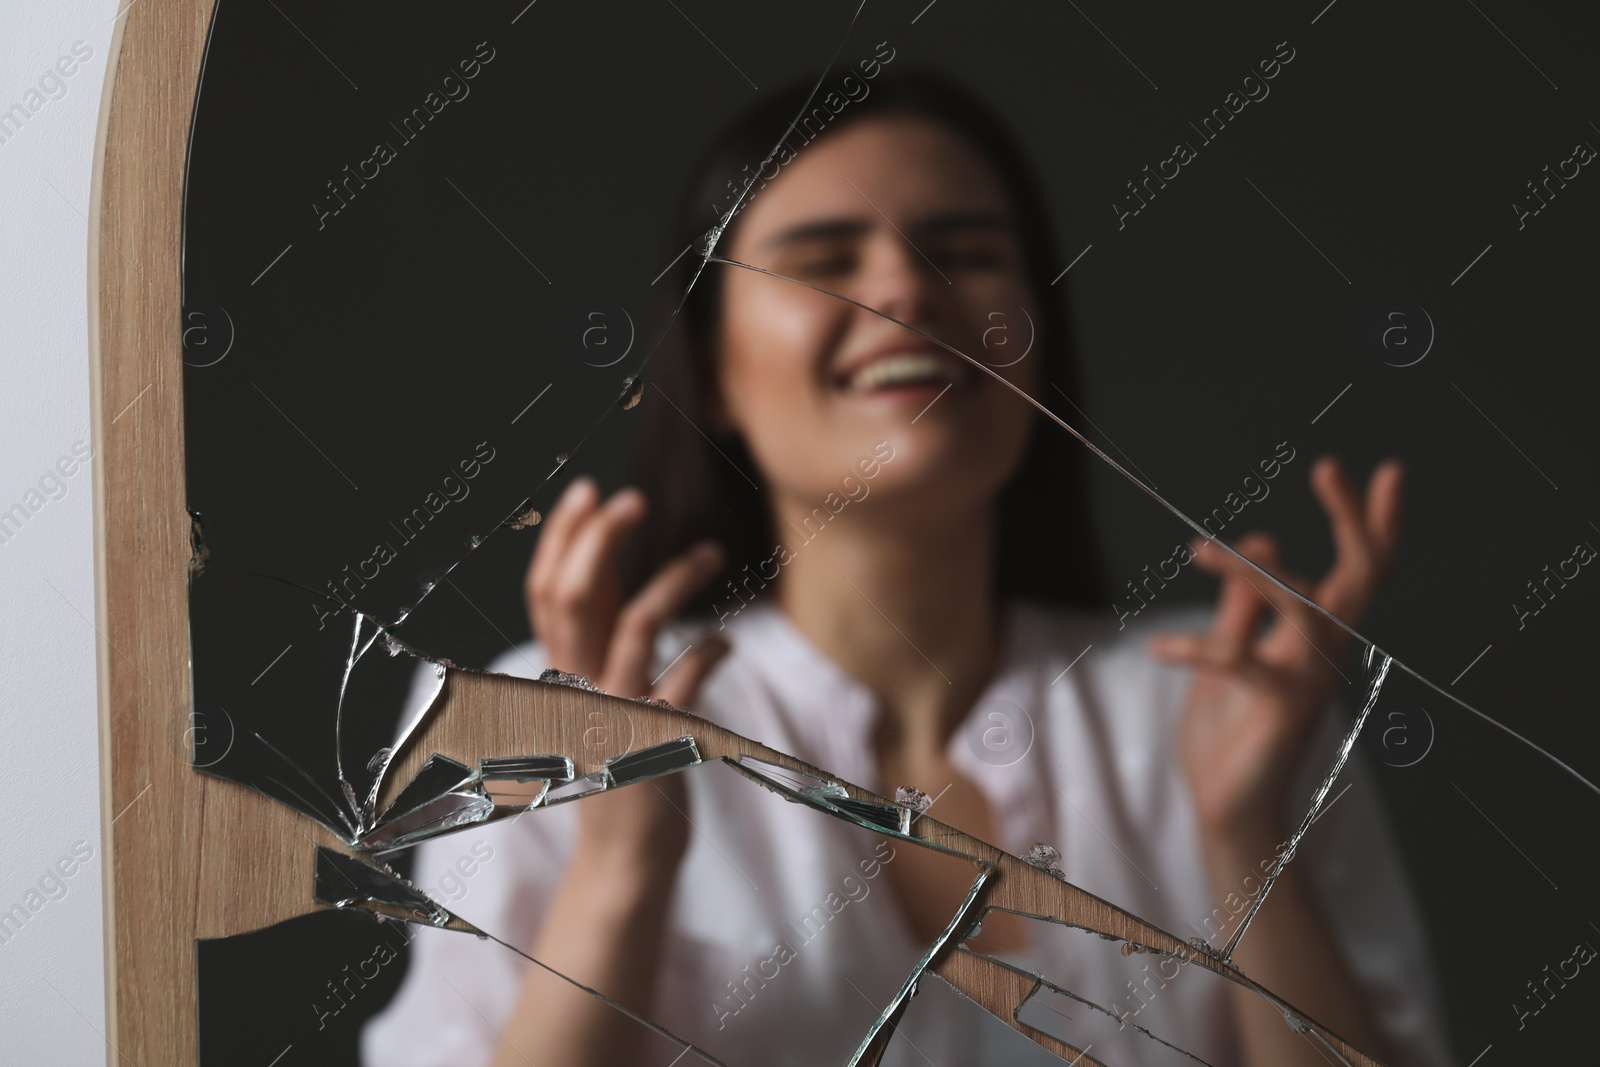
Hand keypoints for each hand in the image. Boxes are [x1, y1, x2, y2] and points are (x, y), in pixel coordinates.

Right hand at [525, 476, 728, 875]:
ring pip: (633, 625)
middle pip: (573, 595)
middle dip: (600, 538)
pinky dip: (709, 651)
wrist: (622, 864)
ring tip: (713, 552)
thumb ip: (606, 644)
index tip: (590, 491)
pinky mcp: (655, 743)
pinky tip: (726, 643)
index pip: (547, 592)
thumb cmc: (619, 775)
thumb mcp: (602, 702)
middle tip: (633, 497)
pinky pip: (685, 680)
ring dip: (674, 579)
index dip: (564, 538)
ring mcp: (614, 714)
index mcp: (561, 675)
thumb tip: (619, 577)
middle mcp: (578, 688)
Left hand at [1148, 457, 1403, 847]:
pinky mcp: (1279, 711)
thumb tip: (1260, 535)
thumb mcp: (1232, 653)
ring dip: (1252, 571)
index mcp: (1316, 636)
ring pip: (1301, 608)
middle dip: (1351, 521)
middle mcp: (1324, 653)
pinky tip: (1158, 651)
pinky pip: (1242, 663)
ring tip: (1200, 546)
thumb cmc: (1232, 733)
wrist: (1228, 808)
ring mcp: (1308, 682)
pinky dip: (1197, 650)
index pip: (1359, 572)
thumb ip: (1244, 604)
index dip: (1375, 524)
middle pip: (1359, 578)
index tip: (1391, 471)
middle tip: (1331, 466)